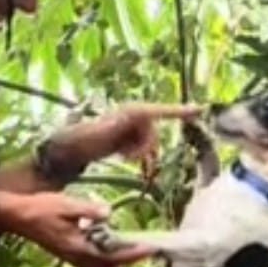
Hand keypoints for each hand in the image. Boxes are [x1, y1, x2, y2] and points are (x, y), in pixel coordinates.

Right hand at [0, 192, 160, 266]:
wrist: (18, 216)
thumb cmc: (40, 208)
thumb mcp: (67, 205)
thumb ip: (89, 210)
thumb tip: (108, 213)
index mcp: (78, 247)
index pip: (112, 255)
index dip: (132, 253)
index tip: (150, 249)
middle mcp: (75, 257)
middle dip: (129, 261)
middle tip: (147, 252)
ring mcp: (70, 257)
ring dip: (117, 264)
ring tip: (132, 254)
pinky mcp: (66, 254)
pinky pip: (90, 265)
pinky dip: (103, 264)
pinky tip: (108, 254)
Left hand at [51, 103, 203, 171]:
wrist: (67, 149)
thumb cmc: (80, 141)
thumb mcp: (102, 134)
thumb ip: (122, 126)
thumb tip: (139, 115)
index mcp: (131, 112)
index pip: (160, 111)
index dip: (179, 111)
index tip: (199, 109)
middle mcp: (133, 116)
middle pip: (155, 135)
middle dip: (144, 148)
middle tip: (125, 156)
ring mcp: (130, 127)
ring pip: (150, 144)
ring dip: (139, 153)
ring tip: (120, 156)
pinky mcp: (127, 137)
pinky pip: (142, 148)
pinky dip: (136, 155)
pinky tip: (122, 157)